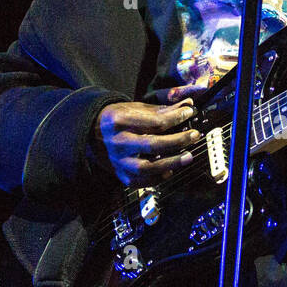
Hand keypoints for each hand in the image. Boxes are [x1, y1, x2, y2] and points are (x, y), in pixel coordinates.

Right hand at [93, 82, 207, 186]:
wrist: (92, 132)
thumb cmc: (119, 118)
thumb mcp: (136, 108)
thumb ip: (162, 109)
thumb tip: (188, 105)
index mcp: (119, 120)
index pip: (154, 121)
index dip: (175, 117)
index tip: (190, 112)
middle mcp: (117, 142)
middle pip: (152, 144)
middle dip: (177, 141)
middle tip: (194, 135)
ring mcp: (117, 160)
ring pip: (146, 167)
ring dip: (171, 163)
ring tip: (189, 156)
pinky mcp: (119, 174)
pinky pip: (141, 181)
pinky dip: (157, 178)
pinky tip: (170, 170)